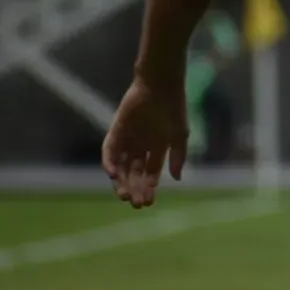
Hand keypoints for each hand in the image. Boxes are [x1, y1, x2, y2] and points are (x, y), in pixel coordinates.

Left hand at [102, 77, 187, 208]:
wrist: (160, 85)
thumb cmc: (174, 108)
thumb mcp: (180, 135)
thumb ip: (178, 157)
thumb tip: (177, 179)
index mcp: (157, 147)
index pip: (151, 174)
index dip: (149, 188)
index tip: (148, 203)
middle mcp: (141, 146)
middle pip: (135, 173)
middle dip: (135, 188)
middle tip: (134, 204)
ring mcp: (127, 139)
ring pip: (122, 166)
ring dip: (121, 181)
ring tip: (123, 195)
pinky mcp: (115, 131)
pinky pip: (110, 151)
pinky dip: (109, 163)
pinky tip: (113, 175)